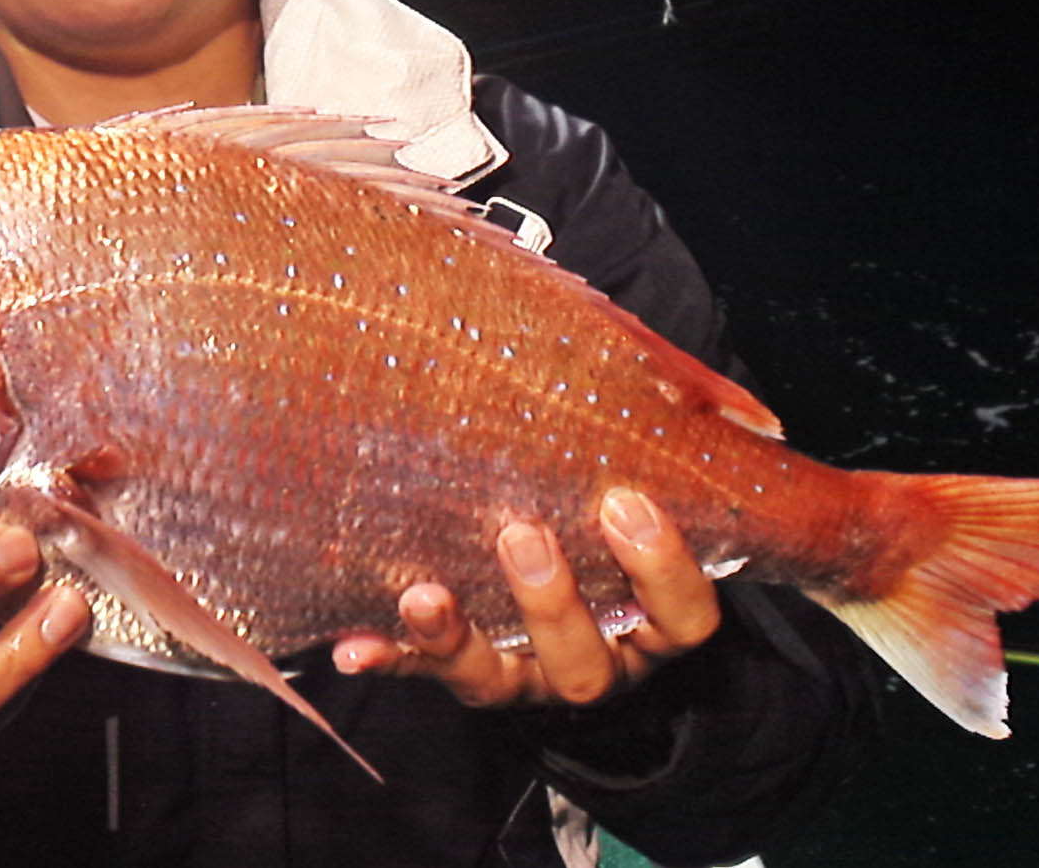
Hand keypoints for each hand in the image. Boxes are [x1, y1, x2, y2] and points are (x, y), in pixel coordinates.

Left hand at [331, 487, 719, 707]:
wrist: (558, 586)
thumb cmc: (603, 514)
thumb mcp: (634, 492)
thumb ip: (641, 450)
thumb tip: (637, 356)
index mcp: (651, 623)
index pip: (684, 619)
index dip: (663, 569)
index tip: (627, 503)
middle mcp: (593, 660)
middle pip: (586, 664)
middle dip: (551, 603)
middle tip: (521, 534)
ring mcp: (523, 676)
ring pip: (498, 681)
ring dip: (456, 638)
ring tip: (423, 596)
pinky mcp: (461, 672)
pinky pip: (420, 674)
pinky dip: (389, 659)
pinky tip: (354, 647)